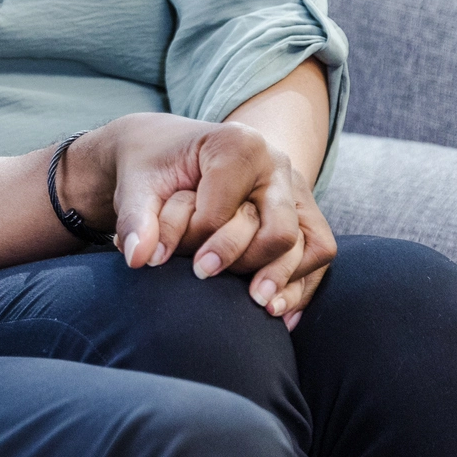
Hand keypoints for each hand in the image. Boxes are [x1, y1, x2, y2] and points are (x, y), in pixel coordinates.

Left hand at [67, 114, 335, 325]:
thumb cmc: (156, 166)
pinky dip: (302, 284)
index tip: (164, 256)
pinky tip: (276, 311)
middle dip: (240, 261)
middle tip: (201, 275)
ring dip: (282, 281)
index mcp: (239, 144)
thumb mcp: (137, 184)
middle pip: (277, 231)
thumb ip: (137, 218)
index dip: (194, 240)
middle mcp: (276, 164)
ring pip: (308, 245)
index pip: (224, 211)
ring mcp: (295, 189)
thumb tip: (138, 258)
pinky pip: (319, 251)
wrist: (174, 151)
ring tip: (255, 305)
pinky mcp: (303, 213)